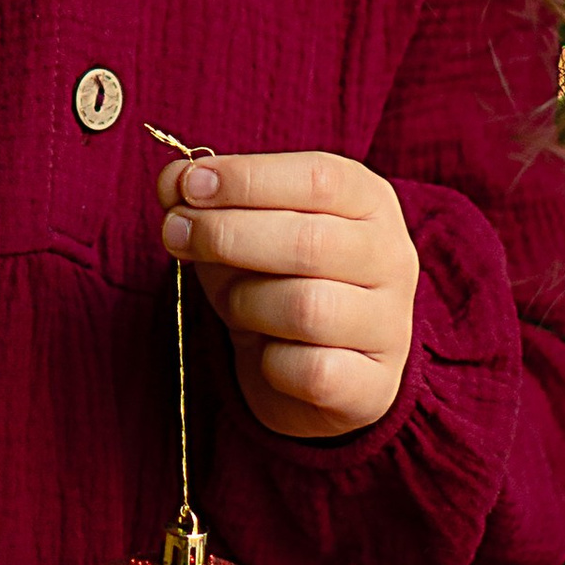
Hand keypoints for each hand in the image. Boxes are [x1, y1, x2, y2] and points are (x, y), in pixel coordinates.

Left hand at [156, 148, 417, 441]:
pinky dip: (272, 365)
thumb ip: (205, 199)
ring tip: (234, 304)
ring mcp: (390, 325)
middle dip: (227, 236)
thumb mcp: (237, 228)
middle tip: (175, 235)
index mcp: (368, 201)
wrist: (309, 372)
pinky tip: (266, 355)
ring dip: (247, 303)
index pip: (319, 178)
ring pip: (308, 309)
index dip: (248, 180)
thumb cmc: (272, 280)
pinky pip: (312, 372)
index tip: (189, 187)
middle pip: (310, 242)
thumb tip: (173, 181)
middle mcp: (391, 258)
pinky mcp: (374, 386)